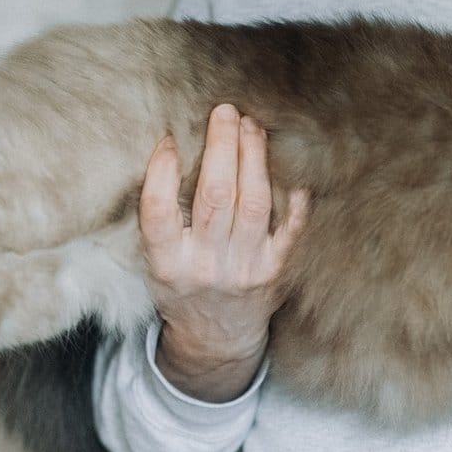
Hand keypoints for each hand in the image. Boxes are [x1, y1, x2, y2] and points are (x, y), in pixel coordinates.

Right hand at [138, 103, 307, 400]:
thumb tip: (172, 146)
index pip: (158, 213)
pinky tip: (291, 166)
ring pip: (254, 204)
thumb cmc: (184, 286)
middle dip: (221, 147)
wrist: (216, 339)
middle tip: (224, 111)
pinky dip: (294, 196)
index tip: (170, 138)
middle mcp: (206, 267)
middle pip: (215, 198)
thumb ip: (162, 216)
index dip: (162, 172)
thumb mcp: (157, 260)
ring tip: (251, 126)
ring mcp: (245, 270)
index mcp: (167, 264)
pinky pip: (291, 227)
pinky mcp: (276, 271)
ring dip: (254, 158)